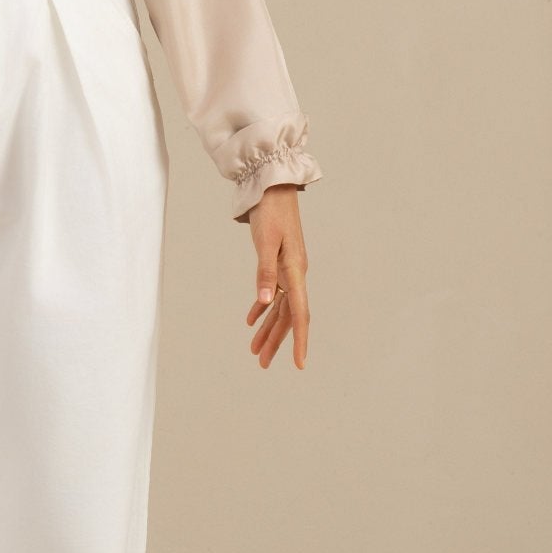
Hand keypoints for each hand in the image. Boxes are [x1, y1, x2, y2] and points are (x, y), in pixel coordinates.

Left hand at [244, 184, 309, 369]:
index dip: (300, 341)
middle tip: (262, 363)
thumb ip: (264, 272)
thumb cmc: (270, 212)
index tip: (299, 364)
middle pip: (288, 316)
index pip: (300, 314)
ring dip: (268, 328)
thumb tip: (266, 302)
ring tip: (254, 349)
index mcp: (295, 271)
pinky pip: (272, 293)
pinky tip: (252, 320)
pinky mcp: (277, 263)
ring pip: (280, 307)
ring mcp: (287, 270)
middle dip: (276, 341)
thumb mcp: (265, 242)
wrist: (273, 188)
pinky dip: (263, 307)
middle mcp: (294, 274)